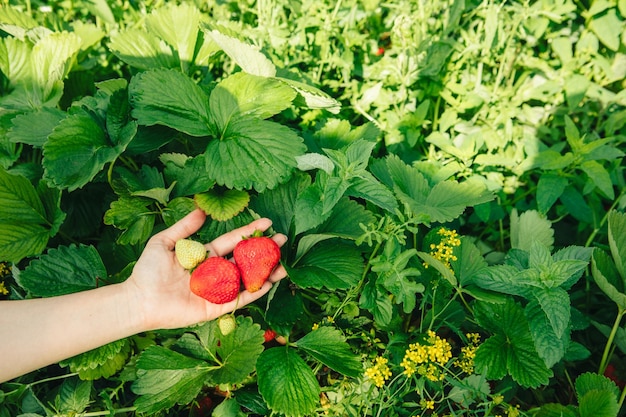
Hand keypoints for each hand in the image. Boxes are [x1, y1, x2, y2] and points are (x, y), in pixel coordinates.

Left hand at [124, 209, 286, 330]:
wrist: (139, 300)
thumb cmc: (147, 271)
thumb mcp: (164, 242)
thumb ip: (184, 227)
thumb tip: (201, 209)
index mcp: (204, 257)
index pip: (232, 242)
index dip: (249, 232)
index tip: (267, 222)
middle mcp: (214, 273)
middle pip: (245, 260)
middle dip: (264, 250)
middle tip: (283, 240)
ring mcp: (217, 291)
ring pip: (247, 280)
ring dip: (266, 272)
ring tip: (283, 264)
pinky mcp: (215, 308)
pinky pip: (239, 300)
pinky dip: (255, 292)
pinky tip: (269, 282)